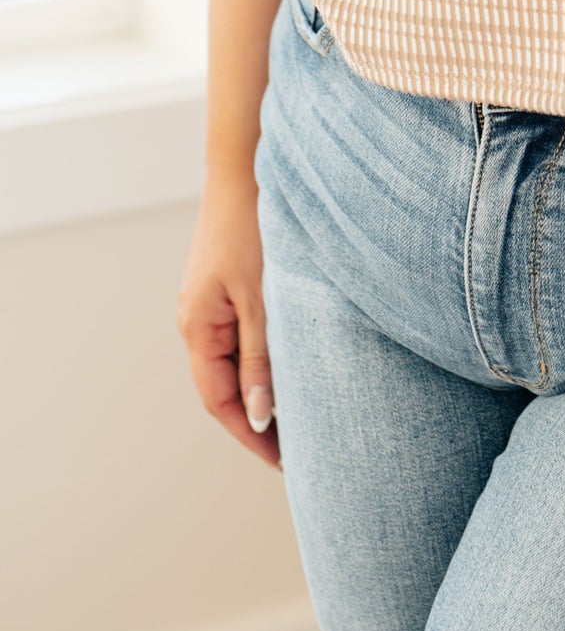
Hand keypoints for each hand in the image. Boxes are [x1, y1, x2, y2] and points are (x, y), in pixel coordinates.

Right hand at [177, 166, 280, 469]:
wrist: (247, 168)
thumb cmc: (252, 228)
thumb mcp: (261, 298)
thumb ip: (261, 358)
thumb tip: (261, 416)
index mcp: (198, 327)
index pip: (219, 400)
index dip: (249, 434)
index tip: (282, 461)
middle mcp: (198, 320)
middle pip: (225, 385)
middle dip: (257, 419)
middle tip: (298, 449)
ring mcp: (211, 303)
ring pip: (235, 362)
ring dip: (262, 388)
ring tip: (301, 416)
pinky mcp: (228, 287)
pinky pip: (243, 336)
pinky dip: (264, 358)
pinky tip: (291, 366)